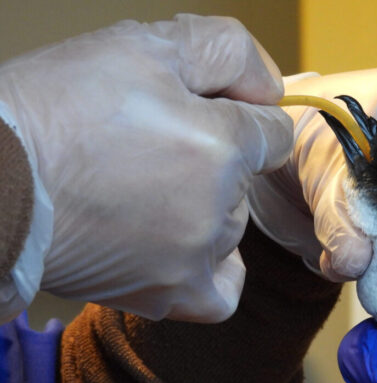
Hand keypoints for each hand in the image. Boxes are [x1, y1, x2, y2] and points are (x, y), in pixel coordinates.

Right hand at [0, 14, 292, 321]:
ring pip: (229, 227)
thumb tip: (270, 87)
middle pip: (246, 182)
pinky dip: (213, 269)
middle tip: (148, 148)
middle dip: (214, 161)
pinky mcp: (168, 295)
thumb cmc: (56, 110)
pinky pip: (222, 292)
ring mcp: (195, 256)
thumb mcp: (141, 45)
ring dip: (201, 209)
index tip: (202, 113)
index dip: (241, 116)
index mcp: (222, 144)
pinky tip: (185, 248)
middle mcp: (219, 206)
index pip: (273, 132)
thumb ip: (226, 52)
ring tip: (139, 192)